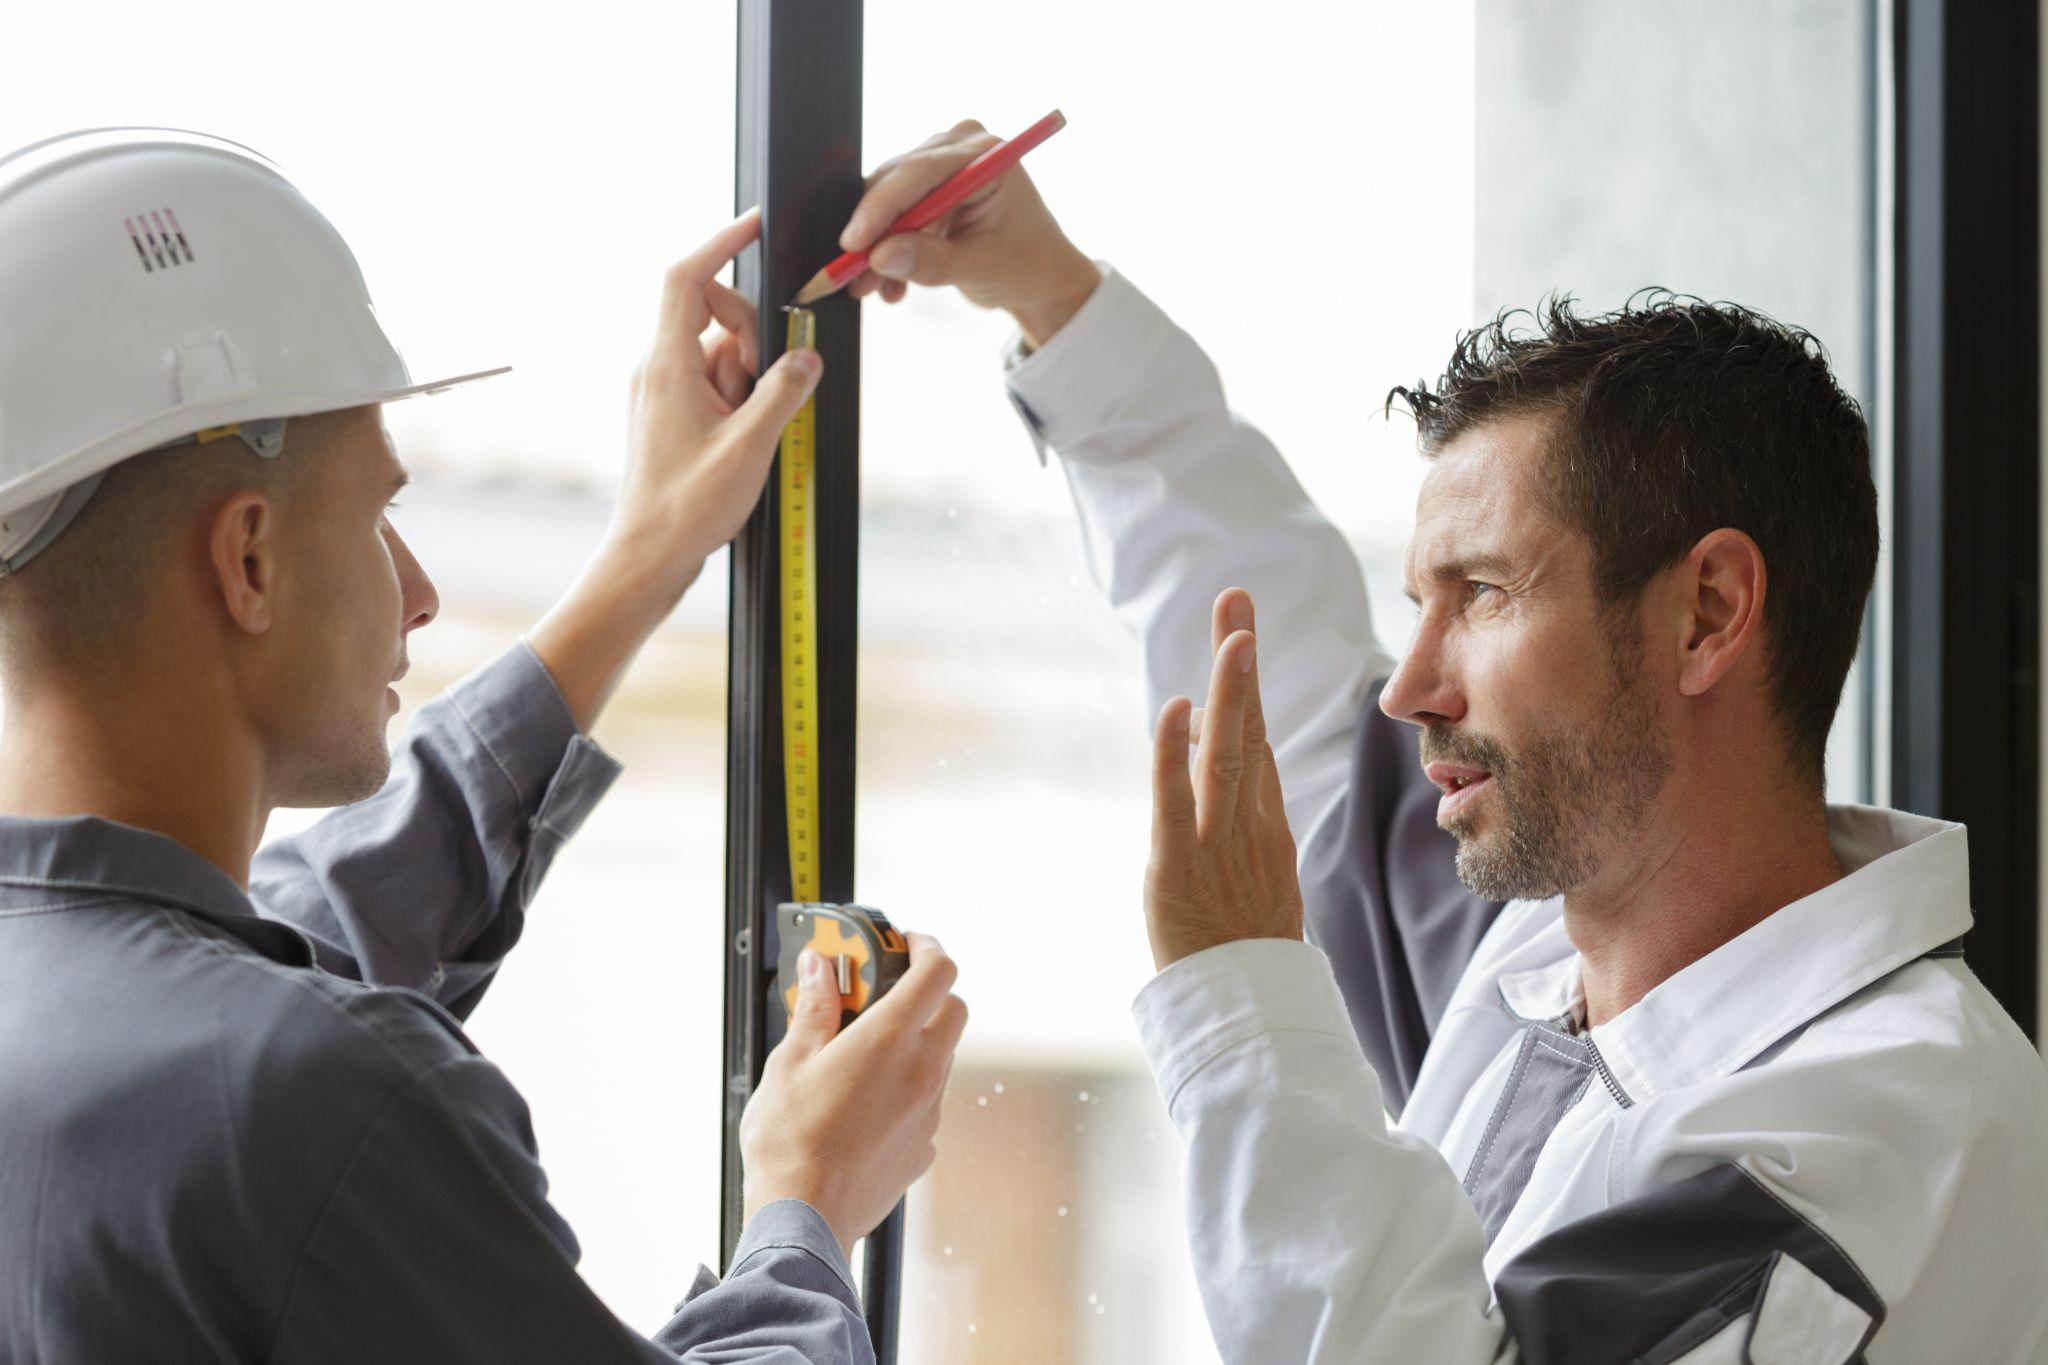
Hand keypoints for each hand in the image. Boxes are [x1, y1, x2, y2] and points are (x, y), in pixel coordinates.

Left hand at [610, 208, 821, 596]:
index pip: (689, 279)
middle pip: (715, 316)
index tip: (754, 225)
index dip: (721, 244)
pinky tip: (739, 441)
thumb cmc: (687, 507)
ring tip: (744, 433)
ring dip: (745, 380)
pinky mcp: (670, 412)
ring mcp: (662, 390)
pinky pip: (713, 383)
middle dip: (750, 341)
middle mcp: (658, 368)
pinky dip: (736, 400)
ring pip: (718, 354)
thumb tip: (806, 357)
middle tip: (762, 392)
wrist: (649, 555)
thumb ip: (782, 393)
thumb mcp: (749, 447)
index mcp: (667, 365)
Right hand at [739, 934, 967, 1261]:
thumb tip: (818, 969)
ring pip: (942, 1056)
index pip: (938, 970)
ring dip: (916, 1041)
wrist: (804, 1219)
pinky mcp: (924, 1146)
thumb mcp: (790, 1062)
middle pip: (953, 1009)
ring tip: (864, 1052)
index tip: (905, 944)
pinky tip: (865, 1102)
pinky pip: (928, 1101)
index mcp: (889, 1039)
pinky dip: (908, 1087)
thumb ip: (813, 1009)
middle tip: (884, 995)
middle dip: (927, 992)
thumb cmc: (789, 1143)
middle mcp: (922, 1071)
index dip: (926, 946)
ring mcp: (929, 1112)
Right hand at [839, 119, 1101, 347]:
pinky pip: (892, 216)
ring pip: (887, 202)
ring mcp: (941, 165)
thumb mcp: (981, 267)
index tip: (854, 243)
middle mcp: (958, 148)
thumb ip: (931, 262)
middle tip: (849, 276)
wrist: (1041, 275)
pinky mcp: (927, 189)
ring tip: (869, 290)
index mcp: (984, 156)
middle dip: (872, 234)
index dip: (881, 209)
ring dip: (875, 249)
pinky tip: (890, 287)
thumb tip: (880, 258)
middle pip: (895, 183)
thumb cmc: (1027, 265)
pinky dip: (887, 251)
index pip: (919, 173)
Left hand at [1145, 589, 1304, 969]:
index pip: (1258, 743)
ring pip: (1228, 755)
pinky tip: (1175, 712)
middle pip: (1252, 730)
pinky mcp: (1178, 867)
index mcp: (1267, 827)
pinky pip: (1177, 803)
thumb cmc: (1245, 950)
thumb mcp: (1255, 878)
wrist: (1249, 1015)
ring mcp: (1217, 844)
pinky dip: (1176, 756)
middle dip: (1242, 664)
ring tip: (1234, 632)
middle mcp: (1249, 826)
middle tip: (1238, 604)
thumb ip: (1243, 820)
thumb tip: (1225, 757)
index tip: (1239, 631)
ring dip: (1230, 691)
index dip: (1248, 688)